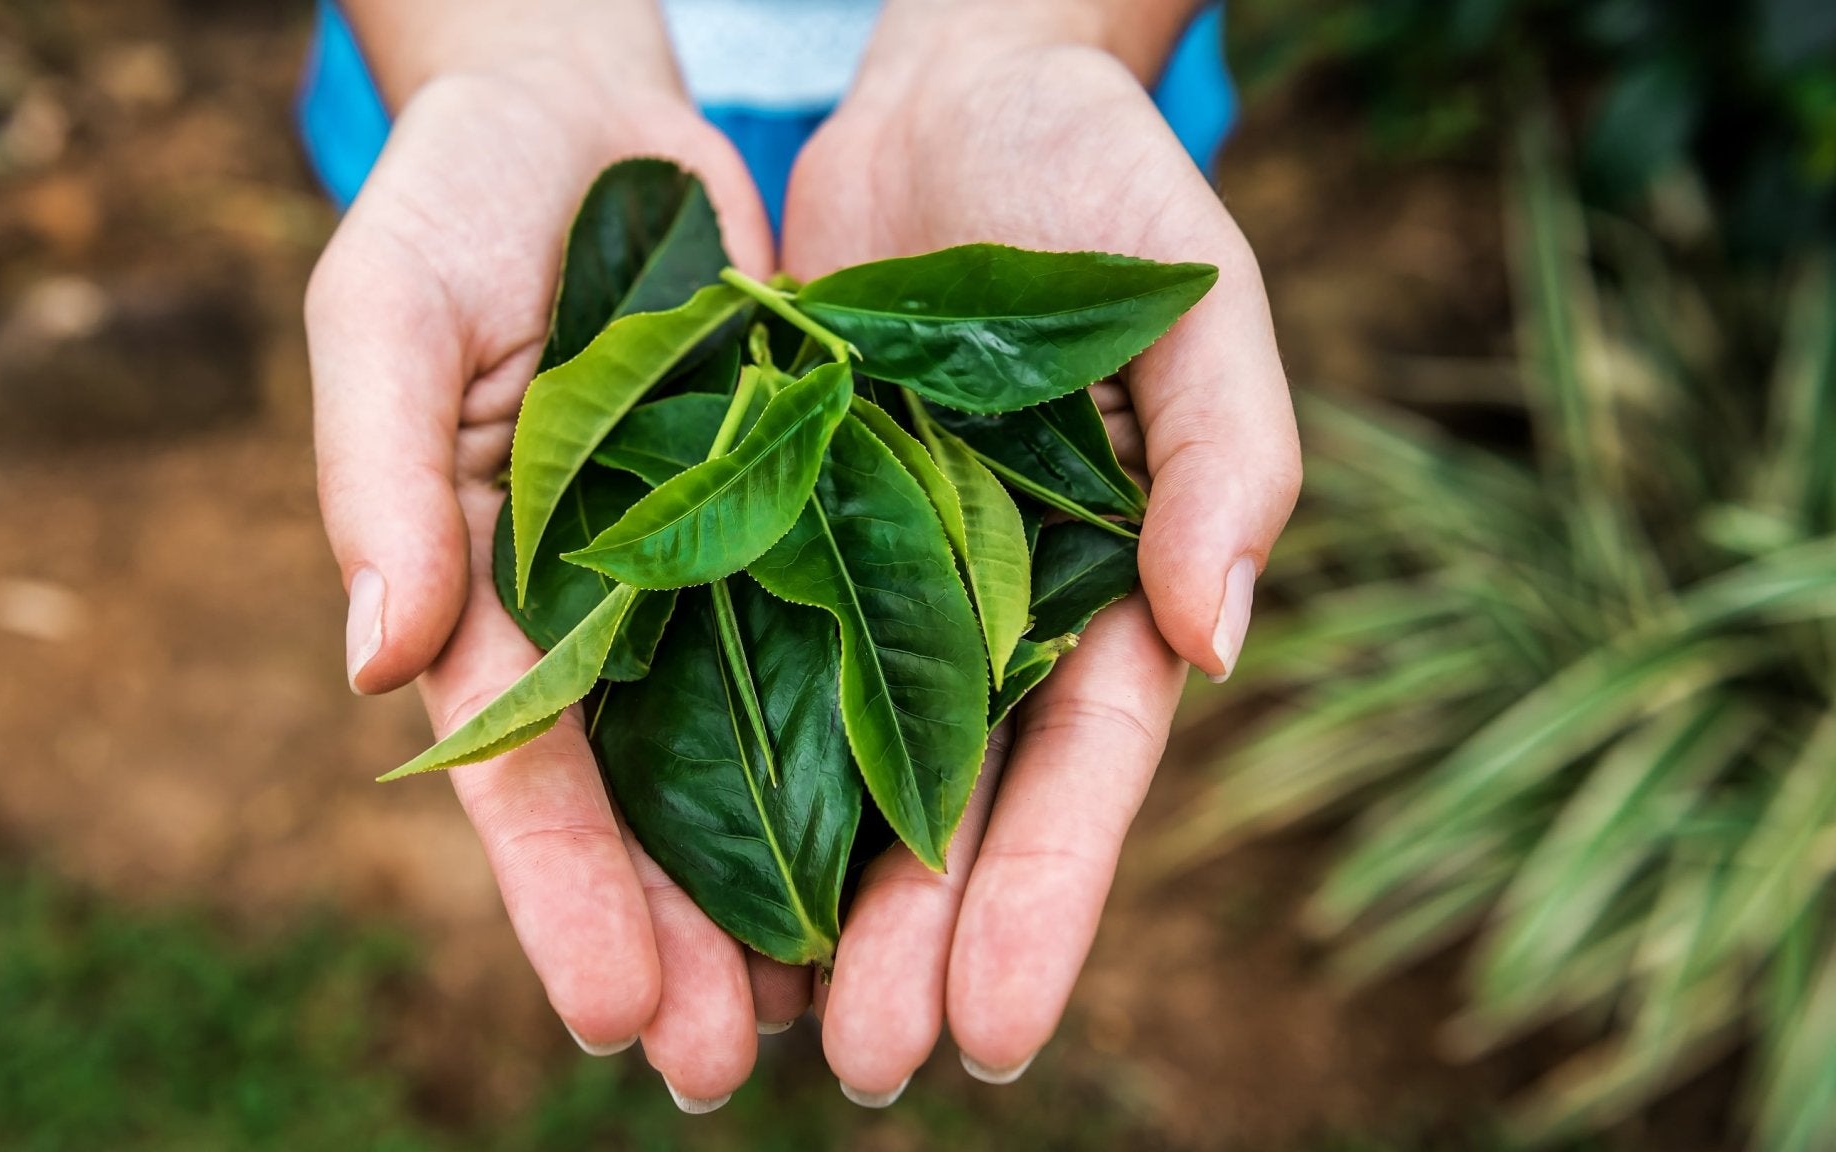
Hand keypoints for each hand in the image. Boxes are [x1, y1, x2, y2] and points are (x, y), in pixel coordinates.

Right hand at [305, 0, 781, 1108]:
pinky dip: (866, 747)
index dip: (562, 890)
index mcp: (486, 583)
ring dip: (784, 884)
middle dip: (678, 936)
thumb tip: (373, 660)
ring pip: (751, 754)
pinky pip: (842, 641)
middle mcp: (601, 605)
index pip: (520, 762)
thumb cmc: (458, 201)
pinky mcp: (804, 515)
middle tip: (720, 1072)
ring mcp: (705, 570)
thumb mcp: (391, 312)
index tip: (612, 1012)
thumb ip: (378, 478)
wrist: (584, 115)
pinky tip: (911, 852)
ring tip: (826, 1020)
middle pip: (642, 797)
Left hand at [782, 0, 1300, 1099]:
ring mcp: (870, 580)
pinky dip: (700, 761)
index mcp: (1100, 590)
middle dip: (910, 940)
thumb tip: (1218, 638)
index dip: (1043, 900)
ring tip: (753, 1027)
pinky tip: (665, 867)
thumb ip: (1223, 460)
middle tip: (862, 1067)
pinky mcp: (763, 527)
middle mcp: (982, 613)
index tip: (995, 1030)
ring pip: (829, 765)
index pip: (1079, 771)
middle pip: (947, 803)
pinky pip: (727, 657)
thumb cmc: (1102, 189)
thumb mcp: (1191, 308)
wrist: (953, 95)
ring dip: (798, 897)